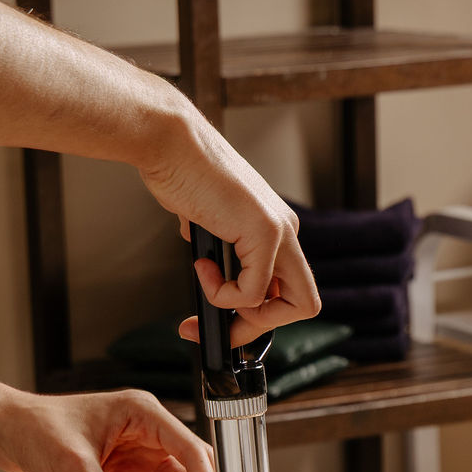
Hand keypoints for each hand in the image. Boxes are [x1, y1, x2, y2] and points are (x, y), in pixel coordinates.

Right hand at [138, 107, 320, 346]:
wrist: (169, 144)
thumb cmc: (182, 175)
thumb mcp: (208, 224)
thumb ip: (220, 251)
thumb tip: (212, 272)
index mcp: (276, 228)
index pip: (286, 290)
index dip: (257, 315)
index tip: (223, 320)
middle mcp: (286, 230)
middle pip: (302, 305)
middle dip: (257, 328)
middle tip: (220, 327)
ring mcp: (280, 232)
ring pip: (284, 307)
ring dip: (238, 314)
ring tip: (207, 281)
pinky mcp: (265, 233)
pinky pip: (250, 294)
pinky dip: (221, 293)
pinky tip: (203, 265)